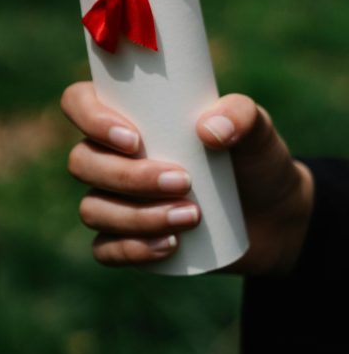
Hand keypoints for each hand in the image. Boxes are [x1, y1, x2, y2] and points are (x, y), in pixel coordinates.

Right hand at [60, 82, 313, 275]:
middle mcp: (109, 155)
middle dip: (128, 177)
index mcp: (127, 114)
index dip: (91, 119)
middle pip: (83, 161)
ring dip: (136, 216)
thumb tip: (208, 130)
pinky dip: (132, 250)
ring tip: (191, 216)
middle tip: (183, 181)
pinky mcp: (127, 240)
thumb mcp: (257, 128)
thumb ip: (241, 115)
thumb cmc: (254, 158)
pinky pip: (104, 250)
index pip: (77, 103)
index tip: (135, 139)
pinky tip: (169, 246)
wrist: (275, 215)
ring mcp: (114, 200)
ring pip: (92, 209)